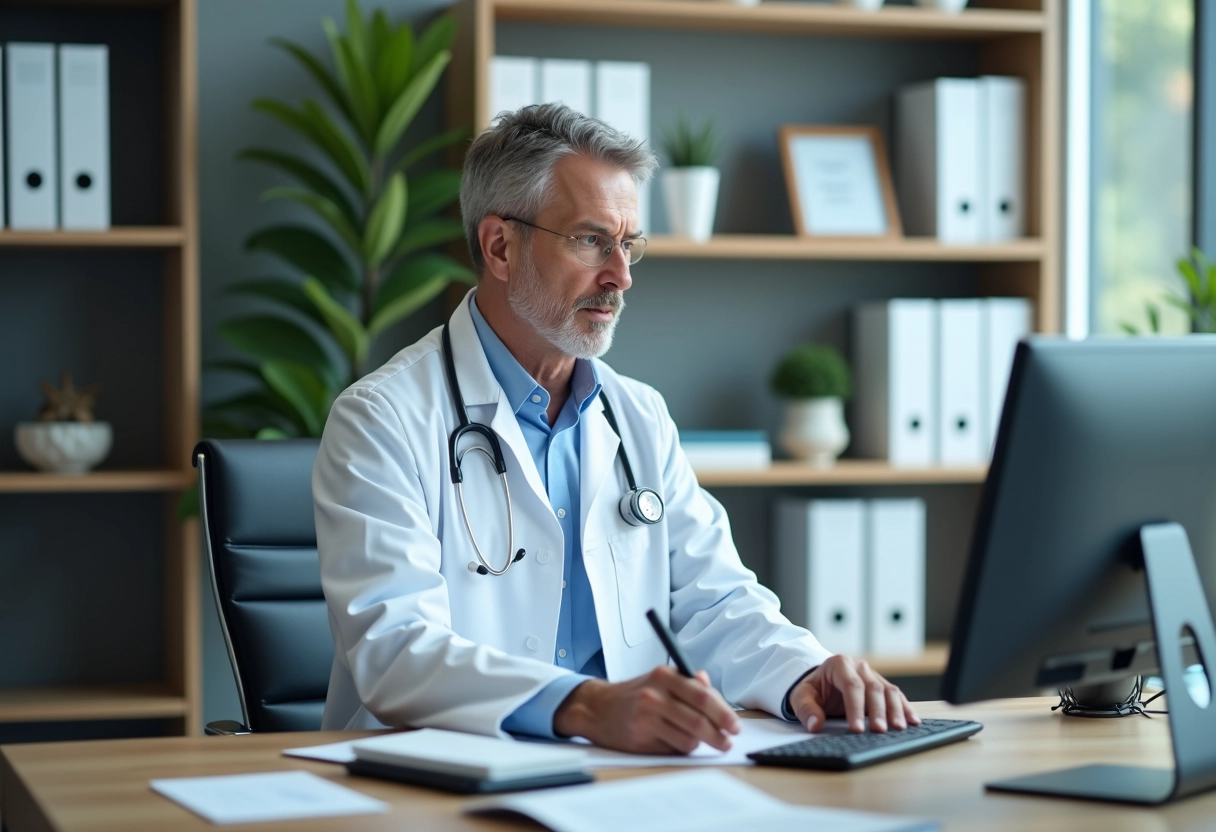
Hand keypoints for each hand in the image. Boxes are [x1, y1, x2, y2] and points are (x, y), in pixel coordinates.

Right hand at [552, 666, 740, 753]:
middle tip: (727, 742)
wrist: (598, 708)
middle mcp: (654, 695)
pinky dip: (679, 748)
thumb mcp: (661, 679)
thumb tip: (709, 685)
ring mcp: (645, 717)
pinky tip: (672, 740)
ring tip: (696, 739)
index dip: (723, 713)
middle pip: (698, 720)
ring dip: (698, 743)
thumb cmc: (635, 694)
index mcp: (664, 675)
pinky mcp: (639, 738)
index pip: (702, 696)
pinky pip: (672, 749)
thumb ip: (688, 682)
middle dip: (718, 734)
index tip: (735, 726)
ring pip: (688, 739)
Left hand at [788, 655, 919, 733]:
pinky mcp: (882, 686)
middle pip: (873, 688)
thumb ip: (806, 709)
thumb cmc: (813, 689)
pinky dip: (905, 708)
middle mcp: (859, 667)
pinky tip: (912, 721)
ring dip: (896, 710)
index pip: (851, 686)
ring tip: (899, 728)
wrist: (821, 682)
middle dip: (878, 711)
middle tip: (879, 731)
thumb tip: (815, 725)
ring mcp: (873, 675)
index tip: (856, 729)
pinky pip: (897, 695)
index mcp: (840, 664)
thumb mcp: (801, 696)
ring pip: (889, 690)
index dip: (855, 708)